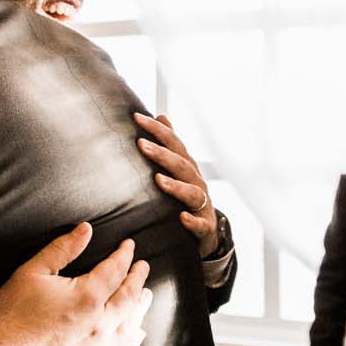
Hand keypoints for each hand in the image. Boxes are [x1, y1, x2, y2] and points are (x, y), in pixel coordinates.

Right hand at [0, 223, 151, 345]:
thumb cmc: (10, 316)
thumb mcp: (31, 273)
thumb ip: (62, 249)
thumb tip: (87, 229)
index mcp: (88, 297)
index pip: (115, 270)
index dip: (124, 256)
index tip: (129, 247)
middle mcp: (101, 326)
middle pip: (128, 298)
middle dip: (136, 280)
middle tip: (143, 268)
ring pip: (128, 328)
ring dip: (139, 310)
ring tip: (146, 297)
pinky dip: (130, 344)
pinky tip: (134, 336)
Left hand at [135, 112, 218, 257]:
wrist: (209, 230)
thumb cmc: (188, 195)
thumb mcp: (180, 168)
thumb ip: (171, 144)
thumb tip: (161, 115)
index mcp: (188, 166)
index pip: (174, 143)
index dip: (157, 130)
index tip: (137, 117)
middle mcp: (196, 181)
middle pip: (181, 164)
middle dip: (162, 154)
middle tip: (141, 144)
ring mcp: (202, 204)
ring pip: (192, 192)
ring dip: (176, 186)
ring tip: (158, 180)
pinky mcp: (204, 226)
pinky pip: (200, 224)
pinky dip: (192, 221)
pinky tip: (182, 218)